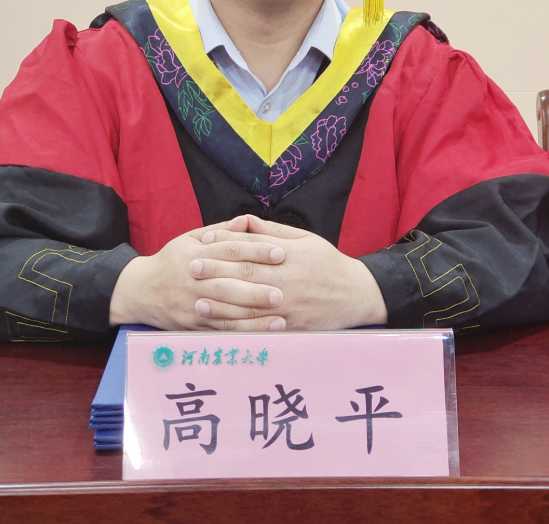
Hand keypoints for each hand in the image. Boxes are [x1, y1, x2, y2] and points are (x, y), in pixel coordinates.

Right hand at [108, 217, 287, 330]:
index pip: (230, 251)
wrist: (139, 290)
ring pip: (226, 310)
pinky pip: (220, 328)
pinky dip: (243, 330)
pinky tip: (263, 330)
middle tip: (283, 290)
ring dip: (254, 314)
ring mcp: (193, 303)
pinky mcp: (193, 323)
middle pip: (229, 283)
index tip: (280, 253)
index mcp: (196, 255)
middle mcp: (194, 280)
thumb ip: (220, 232)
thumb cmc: (170, 262)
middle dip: (256, 288)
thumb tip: (247, 221)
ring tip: (280, 314)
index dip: (256, 251)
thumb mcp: (190, 240)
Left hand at [189, 215, 387, 329]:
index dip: (224, 244)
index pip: (250, 248)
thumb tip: (244, 220)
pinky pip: (261, 328)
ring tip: (198, 301)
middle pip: (244, 275)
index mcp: (287, 256)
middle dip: (216, 271)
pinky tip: (224, 327)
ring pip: (249, 305)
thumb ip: (273, 231)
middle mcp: (285, 281)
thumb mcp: (305, 239)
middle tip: (191, 268)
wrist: (357, 294)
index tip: (203, 242)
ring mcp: (288, 306)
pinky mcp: (291, 326)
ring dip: (221, 303)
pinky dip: (241, 328)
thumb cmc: (329, 264)